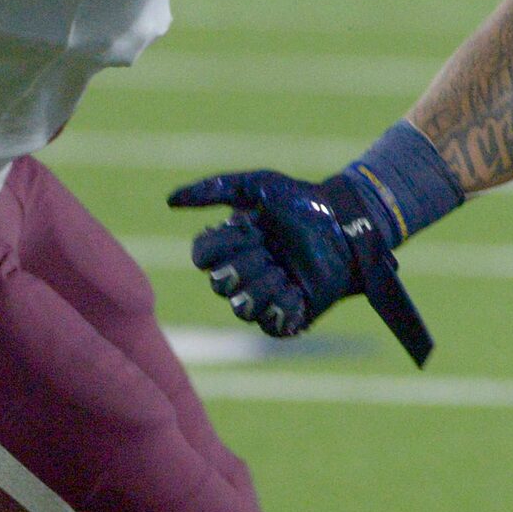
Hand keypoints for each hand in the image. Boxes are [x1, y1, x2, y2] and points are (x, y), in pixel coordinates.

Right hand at [167, 169, 433, 365]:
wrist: (344, 221)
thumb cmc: (301, 201)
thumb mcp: (258, 185)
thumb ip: (213, 189)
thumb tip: (168, 201)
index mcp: (230, 246)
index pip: (201, 257)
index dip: (225, 244)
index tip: (251, 227)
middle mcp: (243, 273)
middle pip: (219, 285)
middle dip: (247, 263)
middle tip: (272, 249)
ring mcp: (267, 295)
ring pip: (242, 309)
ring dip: (265, 285)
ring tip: (285, 270)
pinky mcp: (292, 313)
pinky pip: (273, 326)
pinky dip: (284, 305)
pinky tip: (298, 287)